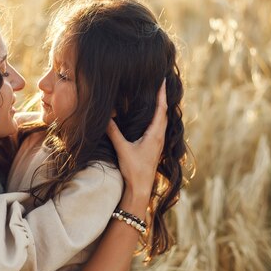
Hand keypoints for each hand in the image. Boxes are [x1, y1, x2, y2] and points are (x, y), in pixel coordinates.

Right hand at [106, 80, 167, 198]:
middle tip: (159, 84)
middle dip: (162, 98)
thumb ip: (114, 132)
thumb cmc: (134, 170)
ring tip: (156, 97)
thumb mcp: (122, 149)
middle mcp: (159, 138)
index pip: (161, 109)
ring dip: (160, 108)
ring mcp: (158, 144)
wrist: (140, 190)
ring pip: (162, 121)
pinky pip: (158, 128)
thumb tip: (106, 116)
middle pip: (164, 113)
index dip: (161, 94)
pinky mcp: (154, 149)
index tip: (162, 80)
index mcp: (155, 135)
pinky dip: (156, 118)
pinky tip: (150, 119)